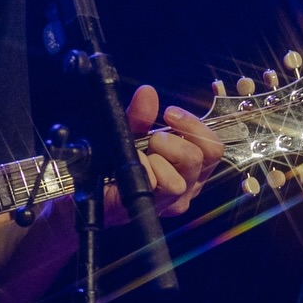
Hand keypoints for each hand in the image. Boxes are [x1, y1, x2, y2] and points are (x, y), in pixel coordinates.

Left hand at [104, 86, 222, 223]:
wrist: (88, 185)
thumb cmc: (117, 159)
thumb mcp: (131, 132)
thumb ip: (141, 115)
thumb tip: (148, 92)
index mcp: (192, 168)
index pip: (214, 148)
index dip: (195, 127)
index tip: (170, 113)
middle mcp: (188, 187)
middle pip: (198, 159)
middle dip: (170, 141)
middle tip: (151, 141)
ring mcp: (171, 203)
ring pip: (177, 181)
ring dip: (154, 161)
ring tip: (140, 158)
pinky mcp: (151, 209)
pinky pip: (152, 187)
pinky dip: (139, 170)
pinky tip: (127, 170)